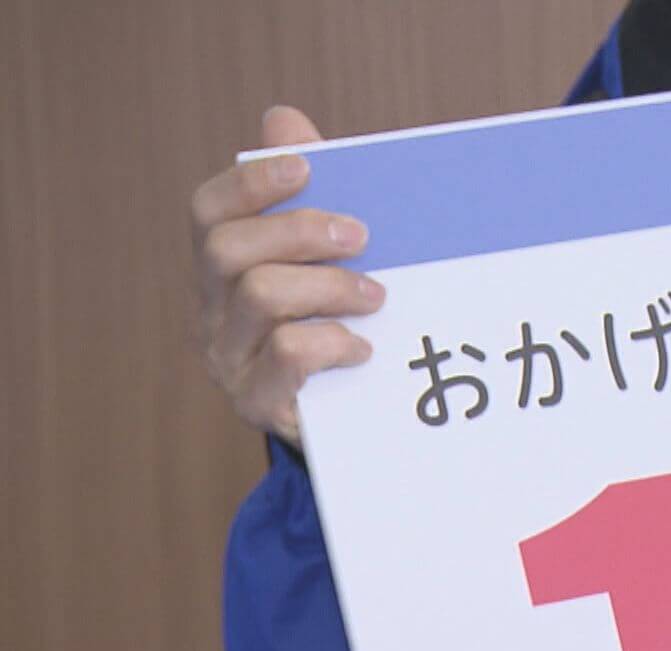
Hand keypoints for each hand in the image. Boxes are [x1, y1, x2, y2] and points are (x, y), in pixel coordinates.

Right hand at [192, 105, 384, 445]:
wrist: (348, 424)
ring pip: (261, 296)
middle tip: (363, 237)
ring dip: (329, 286)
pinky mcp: (257, 402)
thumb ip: (307, 196)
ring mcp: (228, 358)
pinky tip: (363, 347)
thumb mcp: (325, 262)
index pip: (208, 211)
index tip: (305, 166)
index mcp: (219, 267)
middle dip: (301, 231)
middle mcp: (211, 310)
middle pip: (229, 249)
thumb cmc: (333, 324)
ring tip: (376, 297)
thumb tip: (284, 119)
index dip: (251, 182)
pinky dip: (333, 342)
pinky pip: (287, 353)